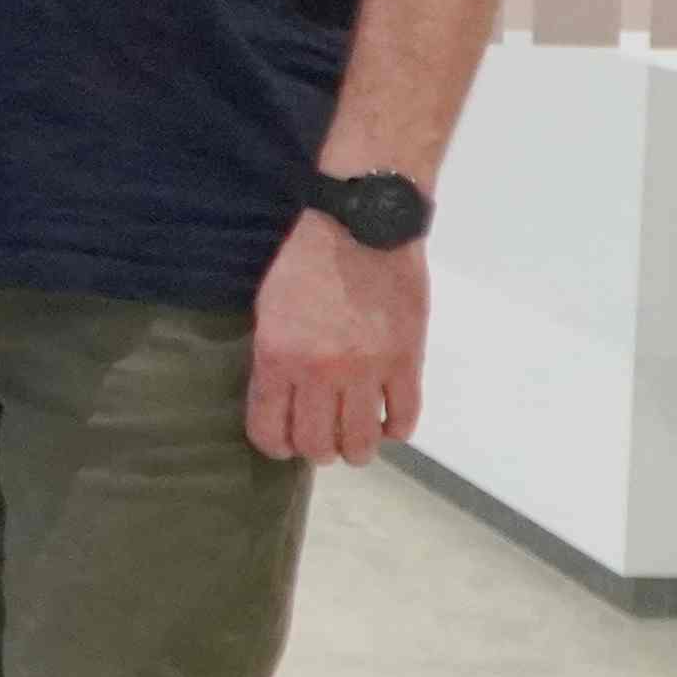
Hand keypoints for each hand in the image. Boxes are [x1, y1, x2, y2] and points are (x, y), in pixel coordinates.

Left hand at [246, 215, 427, 463]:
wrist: (363, 226)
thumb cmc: (307, 261)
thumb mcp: (269, 309)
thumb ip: (272, 359)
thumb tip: (280, 399)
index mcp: (279, 359)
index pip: (270, 432)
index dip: (276, 445)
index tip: (284, 442)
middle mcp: (321, 374)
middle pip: (317, 445)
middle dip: (317, 449)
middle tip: (323, 438)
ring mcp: (367, 371)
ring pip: (362, 443)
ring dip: (357, 448)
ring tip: (356, 438)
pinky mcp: (407, 362)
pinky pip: (404, 418)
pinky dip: (395, 429)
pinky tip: (388, 423)